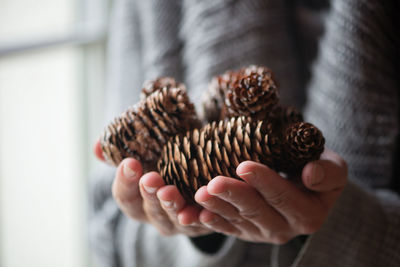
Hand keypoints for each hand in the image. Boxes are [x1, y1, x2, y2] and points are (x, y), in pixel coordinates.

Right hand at [94, 140, 211, 236]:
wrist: (199, 173)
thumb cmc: (167, 161)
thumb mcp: (147, 155)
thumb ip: (123, 152)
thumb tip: (98, 148)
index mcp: (137, 201)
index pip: (125, 196)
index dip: (125, 181)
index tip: (130, 162)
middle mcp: (156, 216)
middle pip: (149, 209)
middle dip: (149, 194)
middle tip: (151, 178)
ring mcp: (179, 223)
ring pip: (174, 219)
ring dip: (171, 206)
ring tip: (171, 191)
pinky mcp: (203, 224)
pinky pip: (202, 223)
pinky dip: (200, 217)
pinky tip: (201, 206)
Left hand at [194, 149, 347, 243]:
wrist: (305, 184)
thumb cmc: (316, 168)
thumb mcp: (334, 167)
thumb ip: (329, 172)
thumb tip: (311, 174)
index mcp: (309, 214)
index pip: (283, 197)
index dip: (264, 182)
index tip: (244, 166)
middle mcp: (285, 228)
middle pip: (256, 211)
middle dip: (234, 195)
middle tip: (213, 183)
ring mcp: (263, 232)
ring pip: (238, 220)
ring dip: (218, 207)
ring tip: (200, 194)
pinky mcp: (246, 231)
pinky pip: (228, 228)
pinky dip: (212, 222)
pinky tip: (197, 215)